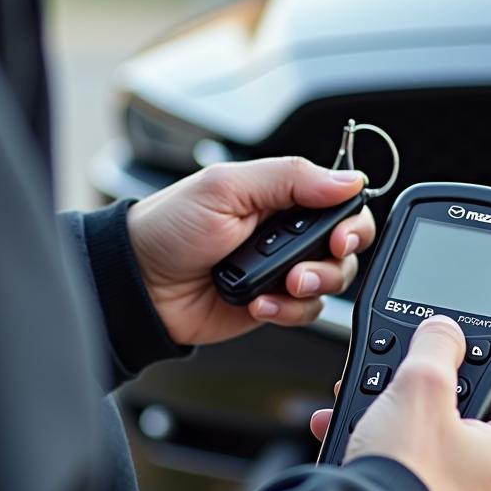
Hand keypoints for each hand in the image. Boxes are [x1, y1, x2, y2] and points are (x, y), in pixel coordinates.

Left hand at [126, 157, 375, 346]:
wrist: (139, 284)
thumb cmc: (169, 228)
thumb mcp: (226, 187)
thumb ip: (290, 178)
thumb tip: (348, 179)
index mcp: (279, 195)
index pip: (339, 202)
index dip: (351, 220)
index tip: (341, 235)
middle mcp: (285, 232)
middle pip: (345, 246)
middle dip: (335, 260)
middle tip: (307, 267)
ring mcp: (280, 271)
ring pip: (330, 282)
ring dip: (311, 287)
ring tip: (280, 285)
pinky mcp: (271, 305)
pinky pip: (305, 312)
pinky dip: (288, 311)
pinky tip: (259, 305)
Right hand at [309, 316, 490, 490]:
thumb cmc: (402, 473)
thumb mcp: (419, 384)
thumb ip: (437, 347)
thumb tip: (445, 332)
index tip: (467, 376)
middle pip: (476, 442)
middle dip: (430, 417)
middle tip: (399, 404)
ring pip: (442, 475)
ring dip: (404, 448)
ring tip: (363, 430)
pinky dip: (394, 485)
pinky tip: (361, 468)